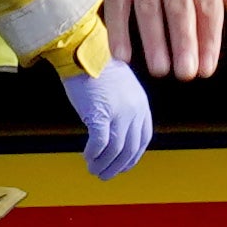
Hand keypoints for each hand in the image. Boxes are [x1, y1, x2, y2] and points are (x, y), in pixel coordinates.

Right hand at [61, 57, 154, 178]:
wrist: (83, 52)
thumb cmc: (97, 68)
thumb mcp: (121, 89)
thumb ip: (124, 109)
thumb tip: (115, 135)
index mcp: (141, 104)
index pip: (143, 138)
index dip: (133, 156)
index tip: (123, 165)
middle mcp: (134, 110)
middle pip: (130, 148)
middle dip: (117, 166)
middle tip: (104, 174)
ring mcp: (118, 112)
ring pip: (115, 150)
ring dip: (104, 164)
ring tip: (93, 169)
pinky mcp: (100, 114)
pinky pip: (99, 143)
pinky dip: (94, 154)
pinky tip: (87, 157)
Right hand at [97, 0, 226, 80]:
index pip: (208, 6)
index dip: (209, 38)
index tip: (208, 67)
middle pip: (180, 9)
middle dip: (184, 42)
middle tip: (187, 73)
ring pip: (149, 10)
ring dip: (154, 42)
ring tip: (160, 70)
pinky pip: (116, 6)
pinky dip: (118, 31)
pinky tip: (123, 56)